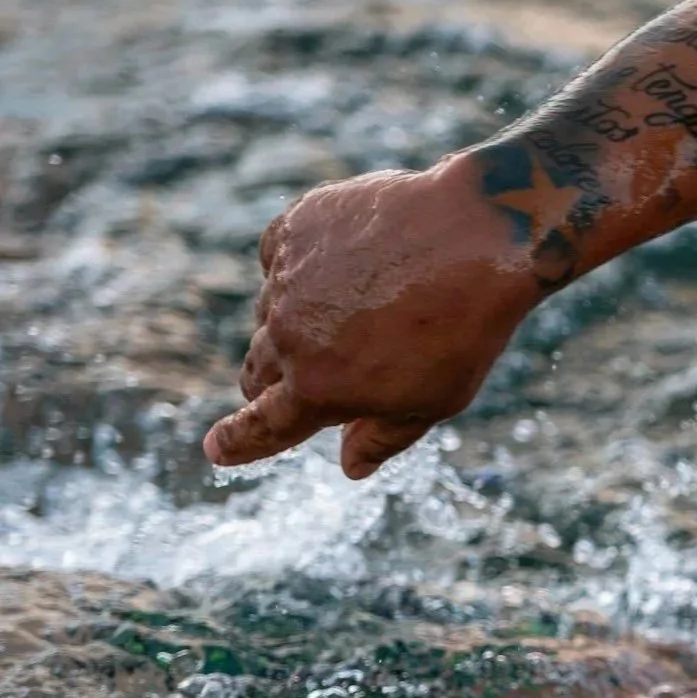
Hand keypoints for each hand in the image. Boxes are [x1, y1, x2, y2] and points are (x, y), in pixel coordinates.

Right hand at [202, 158, 543, 477]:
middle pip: (258, 372)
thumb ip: (383, 437)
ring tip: (365, 308)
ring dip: (298, 322)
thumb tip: (349, 466)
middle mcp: (289, 337)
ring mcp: (286, 280)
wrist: (479, 237)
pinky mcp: (293, 230)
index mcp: (319, 389)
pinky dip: (303, 269)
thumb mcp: (437, 400)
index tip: (216, 449)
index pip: (261, 426)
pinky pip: (279, 260)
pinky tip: (350, 264)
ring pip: (270, 315)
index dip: (237, 442)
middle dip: (278, 382)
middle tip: (319, 372)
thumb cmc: (467, 328)